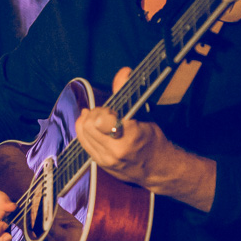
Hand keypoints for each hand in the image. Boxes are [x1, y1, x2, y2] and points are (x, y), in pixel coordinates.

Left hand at [74, 67, 215, 212]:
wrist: (157, 169)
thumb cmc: (153, 140)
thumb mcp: (144, 114)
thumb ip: (127, 93)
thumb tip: (123, 71)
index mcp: (130, 135)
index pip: (101, 118)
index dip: (102, 109)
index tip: (109, 108)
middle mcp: (116, 150)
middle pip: (88, 124)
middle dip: (93, 114)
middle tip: (102, 112)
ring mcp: (107, 159)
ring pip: (83, 133)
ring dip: (86, 122)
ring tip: (96, 119)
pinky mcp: (100, 164)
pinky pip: (83, 144)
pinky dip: (85, 132)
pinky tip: (93, 128)